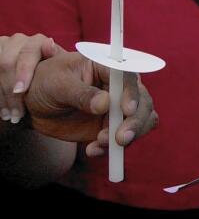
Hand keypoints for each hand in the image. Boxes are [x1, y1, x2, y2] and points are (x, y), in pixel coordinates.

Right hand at [0, 33, 59, 122]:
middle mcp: (18, 41)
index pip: (27, 54)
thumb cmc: (54, 77)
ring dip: (2, 96)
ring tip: (8, 116)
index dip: (23, 72)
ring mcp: (2, 46)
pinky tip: (2, 109)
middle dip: (10, 92)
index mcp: (37, 42)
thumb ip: (58, 60)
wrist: (37, 81)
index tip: (21, 91)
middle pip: (6, 63)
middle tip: (17, 114)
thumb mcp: (60, 70)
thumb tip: (48, 43)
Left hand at [24, 52, 156, 155]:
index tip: (126, 110)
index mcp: (108, 68)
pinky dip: (113, 148)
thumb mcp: (57, 84)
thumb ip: (81, 93)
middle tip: (120, 138)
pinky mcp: (113, 127)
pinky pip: (125, 140)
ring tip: (99, 144)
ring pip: (142, 121)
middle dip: (135, 122)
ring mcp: (119, 108)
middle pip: (143, 102)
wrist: (35, 105)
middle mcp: (120, 88)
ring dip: (127, 136)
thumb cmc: (45, 83)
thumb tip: (105, 103)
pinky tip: (92, 150)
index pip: (129, 79)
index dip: (132, 94)